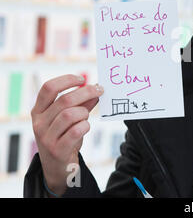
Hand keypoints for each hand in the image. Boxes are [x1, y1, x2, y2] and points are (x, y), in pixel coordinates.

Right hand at [31, 74, 103, 195]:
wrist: (59, 168)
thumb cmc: (65, 138)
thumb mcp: (69, 119)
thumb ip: (81, 104)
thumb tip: (96, 89)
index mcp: (38, 111)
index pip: (48, 88)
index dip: (66, 80)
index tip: (82, 78)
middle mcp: (39, 123)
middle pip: (64, 100)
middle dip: (86, 92)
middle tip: (99, 90)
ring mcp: (46, 137)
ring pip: (70, 115)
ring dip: (84, 112)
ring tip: (86, 117)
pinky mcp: (57, 150)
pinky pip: (76, 131)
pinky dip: (85, 126)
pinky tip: (85, 127)